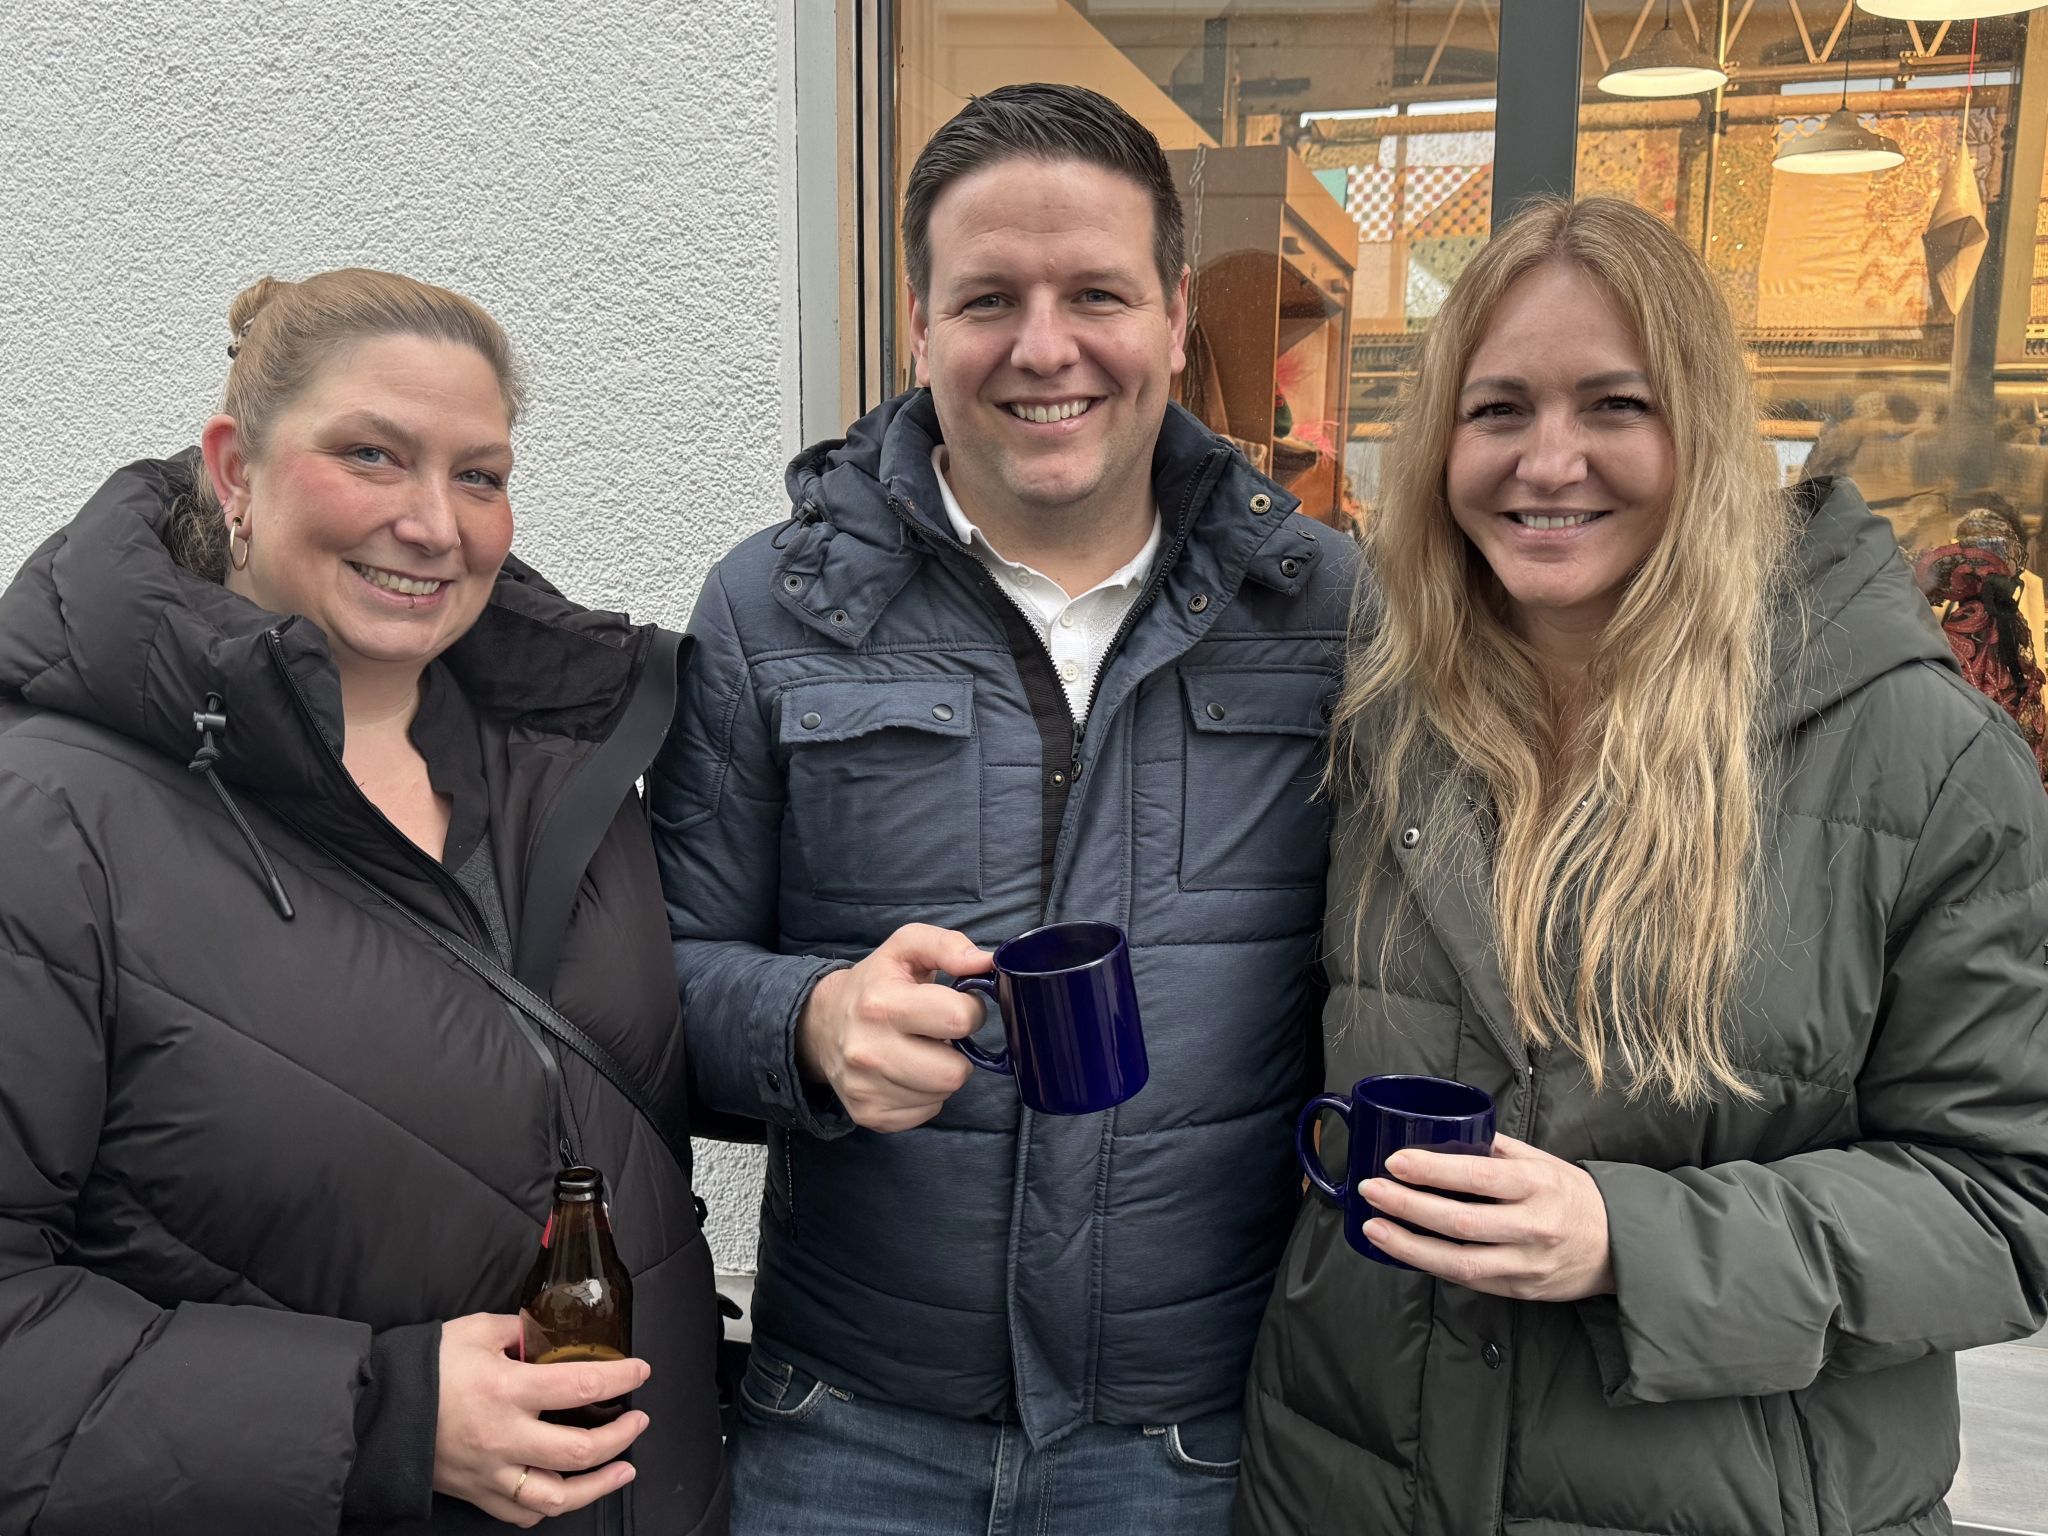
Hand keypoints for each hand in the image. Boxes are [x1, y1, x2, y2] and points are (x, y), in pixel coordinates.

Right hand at [433, 1313, 649, 1526]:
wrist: (373, 1410)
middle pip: (579, 1450)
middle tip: (638, 1422)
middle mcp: (504, 1437)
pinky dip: (549, 1508)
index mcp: (507, 1390)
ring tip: (623, 1469)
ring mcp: (491, 1472)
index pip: (580, 1385)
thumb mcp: (475, 1331)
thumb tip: (547, 1333)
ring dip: (598, 1486)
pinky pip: (521, 1513)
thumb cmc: (424, 1367)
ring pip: (556, 1497)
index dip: (620, 1378)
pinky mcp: (477, 1492)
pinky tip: (568, 1492)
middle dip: (620, 1437)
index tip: (640, 1371)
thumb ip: (519, 1331)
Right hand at [796, 923, 992, 1131]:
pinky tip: (908, 1072)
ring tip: (921, 1050)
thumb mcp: (905, 947)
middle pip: (955, 1071)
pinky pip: (927, 1112)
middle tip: (940, 1034)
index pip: (959, 1019)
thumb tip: (987, 962)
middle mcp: (868, 1050)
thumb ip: (948, 946)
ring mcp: (866, 1088)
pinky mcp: (869, 1114)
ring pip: (943, 1093)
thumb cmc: (874, 983)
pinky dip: (926, 1094)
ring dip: (942, 1072)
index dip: (969, 1010)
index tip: (955, 1005)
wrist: (823, 1024)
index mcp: (881, 1004)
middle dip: (959, 1051)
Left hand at [1360, 1134, 1613, 1301]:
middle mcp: (1533, 1226)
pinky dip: (1432, 1265)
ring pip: (1460, 1262)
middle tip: (1371, 1191)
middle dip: (1408, 1206)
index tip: (1395, 1162)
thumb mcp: (1542, 1161)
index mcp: (1538, 1184)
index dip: (1432, 1171)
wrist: (1620, 1246)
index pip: (1477, 1176)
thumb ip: (1496, 1149)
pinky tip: (1403, 1250)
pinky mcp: (1521, 1291)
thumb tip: (1444, 1131)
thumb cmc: (1572, 1196)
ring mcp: (1527, 1264)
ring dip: (1409, 1246)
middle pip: (1460, 1221)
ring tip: (1374, 1228)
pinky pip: (1469, 1280)